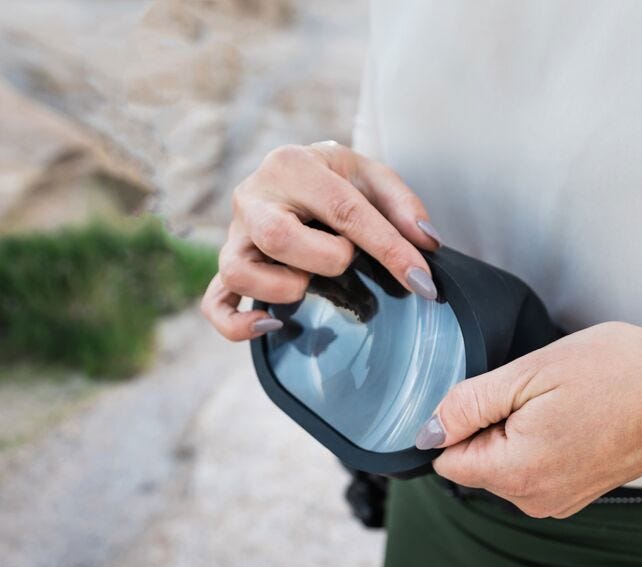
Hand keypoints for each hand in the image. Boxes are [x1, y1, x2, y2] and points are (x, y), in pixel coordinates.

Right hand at [201, 141, 441, 340]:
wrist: (292, 173)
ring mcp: (235, 235)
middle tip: (348, 261)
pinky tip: (273, 325)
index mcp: (293, 165)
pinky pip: (216, 303)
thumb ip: (402, 205)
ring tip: (308, 281)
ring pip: (238, 271)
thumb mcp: (370, 176)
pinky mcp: (227, 264)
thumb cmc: (335, 179)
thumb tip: (426, 244)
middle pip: (278, 238)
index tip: (422, 281)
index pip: (344, 210)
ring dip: (283, 287)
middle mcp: (254, 197)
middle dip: (327, 260)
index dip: (388, 249)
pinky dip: (239, 323)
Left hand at [418, 322, 641, 517]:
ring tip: (561, 403)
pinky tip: (574, 416)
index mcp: (515, 473)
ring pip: (502, 464)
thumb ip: (469, 403)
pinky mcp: (574, 495)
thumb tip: (427, 430)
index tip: (496, 394)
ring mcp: (556, 503)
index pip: (445, 457)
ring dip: (517, 431)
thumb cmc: (620, 374)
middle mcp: (532, 500)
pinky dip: (541, 441)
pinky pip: (532, 468)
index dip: (458, 419)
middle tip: (536, 392)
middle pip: (474, 463)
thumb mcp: (530, 373)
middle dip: (490, 425)